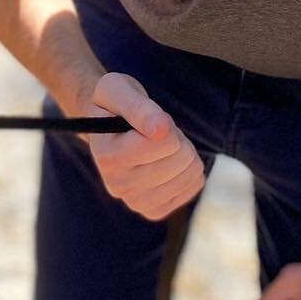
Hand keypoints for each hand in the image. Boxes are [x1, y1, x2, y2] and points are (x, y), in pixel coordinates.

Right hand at [80, 73, 204, 220]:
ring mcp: (136, 202)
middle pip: (180, 157)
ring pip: (191, 172)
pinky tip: (168, 162)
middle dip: (175, 137)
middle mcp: (117, 185)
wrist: (107, 126)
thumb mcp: (118, 89)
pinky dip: (188, 169)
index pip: (163, 141)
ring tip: (160, 145)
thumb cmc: (113, 103)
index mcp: (106, 157)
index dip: (163, 121)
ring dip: (182, 151)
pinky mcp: (154, 210)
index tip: (146, 118)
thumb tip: (160, 130)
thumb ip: (138, 107)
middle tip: (155, 131)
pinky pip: (194, 186)